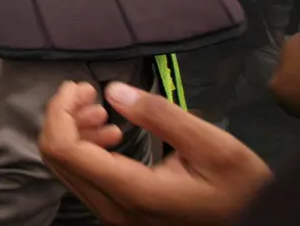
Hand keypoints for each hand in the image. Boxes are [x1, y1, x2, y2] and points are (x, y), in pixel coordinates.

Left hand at [39, 81, 270, 225]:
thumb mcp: (215, 147)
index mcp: (133, 193)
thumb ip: (161, 116)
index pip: (64, 149)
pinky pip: (84, 178)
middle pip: (56, 158)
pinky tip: (113, 133)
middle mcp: (113, 210)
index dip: (60, 111)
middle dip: (65, 117)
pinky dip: (86, 149)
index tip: (80, 86)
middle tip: (90, 92)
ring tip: (104, 111)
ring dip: (75, 132)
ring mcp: (114, 217)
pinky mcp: (119, 214)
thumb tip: (113, 91)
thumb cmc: (243, 190)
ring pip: (67, 169)